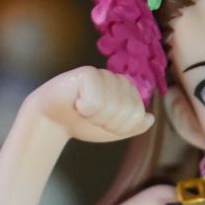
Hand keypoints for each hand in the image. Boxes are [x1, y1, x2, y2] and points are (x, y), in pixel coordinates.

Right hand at [30, 67, 154, 143]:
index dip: (119, 127)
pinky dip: (85, 108)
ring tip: (83, 110)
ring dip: (95, 117)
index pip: (138, 114)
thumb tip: (150, 118)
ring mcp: (103, 74)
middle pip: (127, 111)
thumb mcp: (114, 131)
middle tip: (92, 117)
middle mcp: (117, 79)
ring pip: (112, 107)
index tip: (103, 123)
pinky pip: (96, 101)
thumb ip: (134, 126)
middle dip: (108, 123)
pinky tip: (76, 102)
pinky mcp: (87, 73)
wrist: (54, 121)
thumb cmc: (83, 123)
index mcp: (127, 91)